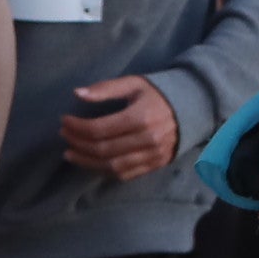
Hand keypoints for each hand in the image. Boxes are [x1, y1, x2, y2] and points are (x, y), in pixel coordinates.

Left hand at [58, 75, 179, 181]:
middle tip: (64, 136)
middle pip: (103, 149)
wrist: (194, 107)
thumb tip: (77, 93)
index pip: (99, 129)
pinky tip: (90, 163)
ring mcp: (153, 155)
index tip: (64, 121)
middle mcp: (148, 139)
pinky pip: (125, 174)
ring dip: (86, 162)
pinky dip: (103, 171)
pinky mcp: (156, 164)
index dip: (77, 127)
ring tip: (70, 154)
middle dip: (78, 144)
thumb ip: (105, 89)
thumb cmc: (158, 94)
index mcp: (141, 117)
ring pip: (112, 166)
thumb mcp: (133, 83)